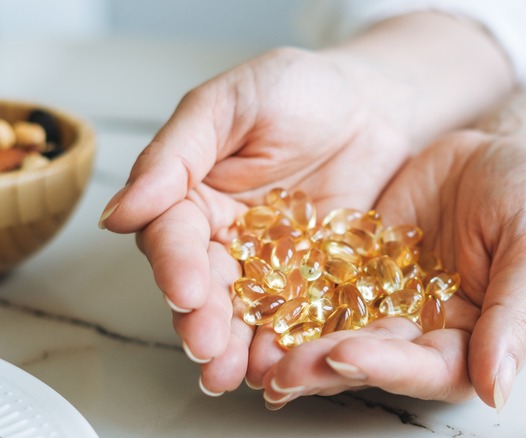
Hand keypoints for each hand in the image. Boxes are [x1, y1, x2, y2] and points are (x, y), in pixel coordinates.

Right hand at [98, 47, 410, 393]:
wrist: (370, 104)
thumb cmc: (297, 91)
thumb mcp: (230, 103)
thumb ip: (176, 153)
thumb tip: (120, 212)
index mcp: (195, 197)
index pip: (174, 237)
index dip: (177, 266)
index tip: (186, 291)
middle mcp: (229, 237)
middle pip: (208, 287)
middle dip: (204, 320)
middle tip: (208, 350)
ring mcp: (275, 262)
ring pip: (251, 310)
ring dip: (243, 345)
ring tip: (242, 374)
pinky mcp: (319, 276)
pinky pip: (307, 311)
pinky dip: (298, 337)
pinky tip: (294, 360)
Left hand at [256, 41, 525, 409]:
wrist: (504, 151)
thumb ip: (518, 315)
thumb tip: (498, 389)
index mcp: (472, 340)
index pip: (428, 368)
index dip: (387, 367)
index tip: (346, 354)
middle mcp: (422, 330)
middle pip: (372, 358)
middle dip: (325, 364)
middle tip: (280, 369)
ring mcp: (386, 298)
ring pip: (337, 327)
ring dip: (297, 342)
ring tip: (253, 349)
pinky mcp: (358, 264)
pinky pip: (322, 282)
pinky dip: (291, 293)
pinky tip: (257, 298)